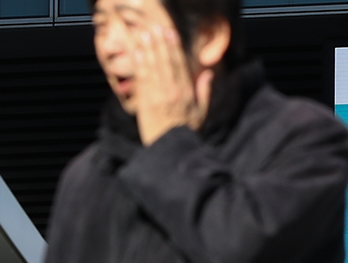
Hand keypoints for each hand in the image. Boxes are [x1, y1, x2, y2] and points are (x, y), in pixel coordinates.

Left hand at [131, 23, 209, 145]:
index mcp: (188, 93)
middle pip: (166, 62)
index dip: (175, 48)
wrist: (170, 148)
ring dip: (149, 50)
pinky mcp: (146, 101)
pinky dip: (140, 65)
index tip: (171, 34)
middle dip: (161, 44)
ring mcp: (159, 96)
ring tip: (145, 36)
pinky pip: (143, 79)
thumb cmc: (186, 130)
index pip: (181, 65)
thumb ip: (205, 90)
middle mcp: (174, 92)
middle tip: (156, 30)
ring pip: (154, 67)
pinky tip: (138, 53)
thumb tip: (208, 72)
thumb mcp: (202, 112)